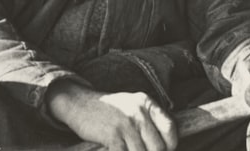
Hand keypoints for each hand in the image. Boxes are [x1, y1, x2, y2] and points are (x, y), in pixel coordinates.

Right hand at [46, 79, 177, 150]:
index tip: (162, 150)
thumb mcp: (132, 105)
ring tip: (128, 149)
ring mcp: (126, 124)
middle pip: (158, 147)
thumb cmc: (108, 109)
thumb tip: (163, 146)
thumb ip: (148, 121)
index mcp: (146, 103)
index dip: (169, 145)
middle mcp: (139, 112)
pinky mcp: (113, 135)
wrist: (79, 103)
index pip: (170, 129)